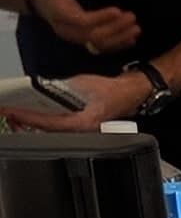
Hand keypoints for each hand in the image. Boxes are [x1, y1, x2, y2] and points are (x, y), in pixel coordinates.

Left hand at [1, 71, 149, 131]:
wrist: (132, 93)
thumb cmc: (113, 90)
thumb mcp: (84, 84)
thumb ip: (63, 87)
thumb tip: (43, 87)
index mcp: (83, 123)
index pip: (48, 123)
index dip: (28, 118)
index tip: (11, 112)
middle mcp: (83, 131)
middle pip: (48, 133)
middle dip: (26, 124)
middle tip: (9, 115)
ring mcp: (84, 131)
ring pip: (53, 132)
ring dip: (34, 125)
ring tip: (17, 117)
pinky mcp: (84, 126)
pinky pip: (60, 128)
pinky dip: (44, 123)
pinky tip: (36, 118)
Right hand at [26, 0, 139, 55]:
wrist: (44, 4)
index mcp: (60, 16)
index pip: (83, 21)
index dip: (101, 18)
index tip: (117, 10)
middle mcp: (68, 31)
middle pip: (95, 35)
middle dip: (116, 28)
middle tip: (132, 17)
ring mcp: (77, 40)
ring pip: (101, 44)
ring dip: (121, 38)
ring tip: (137, 29)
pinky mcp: (84, 43)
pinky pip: (103, 48)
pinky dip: (118, 45)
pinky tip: (132, 40)